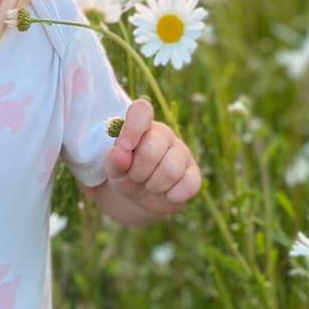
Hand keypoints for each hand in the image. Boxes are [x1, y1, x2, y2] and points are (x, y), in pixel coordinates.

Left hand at [103, 98, 201, 217]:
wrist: (139, 197)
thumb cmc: (125, 173)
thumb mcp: (113, 168)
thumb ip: (113, 160)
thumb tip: (118, 154)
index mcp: (142, 125)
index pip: (142, 110)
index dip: (132, 128)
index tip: (123, 148)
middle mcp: (164, 135)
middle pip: (152, 148)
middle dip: (138, 170)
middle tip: (133, 176)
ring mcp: (182, 153)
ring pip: (171, 170)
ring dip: (153, 186)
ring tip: (148, 185)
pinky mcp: (194, 174)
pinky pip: (189, 185)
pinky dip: (172, 195)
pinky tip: (166, 194)